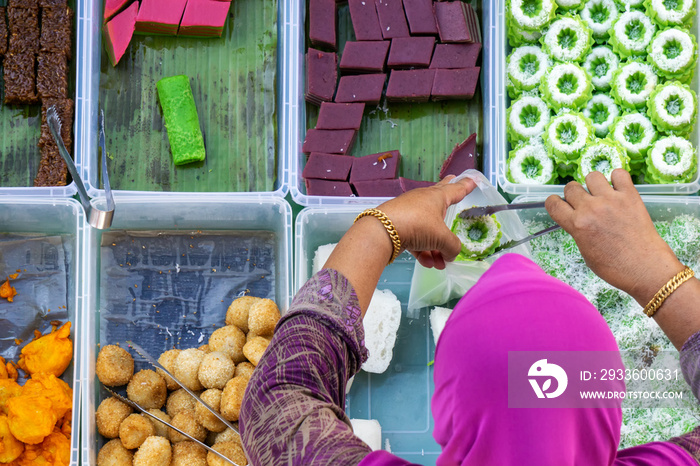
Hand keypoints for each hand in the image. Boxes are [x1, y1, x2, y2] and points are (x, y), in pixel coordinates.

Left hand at [378, 176, 475, 268]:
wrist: (382, 231)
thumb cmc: (417, 225)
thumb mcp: (442, 238)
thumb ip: (452, 247)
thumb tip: (450, 255)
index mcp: (437, 197)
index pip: (456, 189)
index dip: (466, 186)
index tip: (473, 180)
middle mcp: (423, 201)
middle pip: (440, 199)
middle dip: (450, 196)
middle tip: (455, 181)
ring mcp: (410, 213)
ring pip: (428, 228)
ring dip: (435, 247)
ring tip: (439, 264)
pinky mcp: (398, 225)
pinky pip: (415, 238)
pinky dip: (422, 250)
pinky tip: (427, 264)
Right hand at [545, 169, 683, 305]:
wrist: (645, 268)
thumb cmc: (615, 268)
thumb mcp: (585, 252)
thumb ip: (578, 232)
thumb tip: (577, 220)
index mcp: (576, 225)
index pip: (553, 203)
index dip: (554, 203)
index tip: (560, 205)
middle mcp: (591, 209)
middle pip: (571, 187)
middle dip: (574, 194)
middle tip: (584, 203)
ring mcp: (611, 200)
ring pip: (592, 176)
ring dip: (594, 184)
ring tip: (602, 194)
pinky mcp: (630, 196)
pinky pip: (619, 174)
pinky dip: (617, 178)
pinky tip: (618, 189)